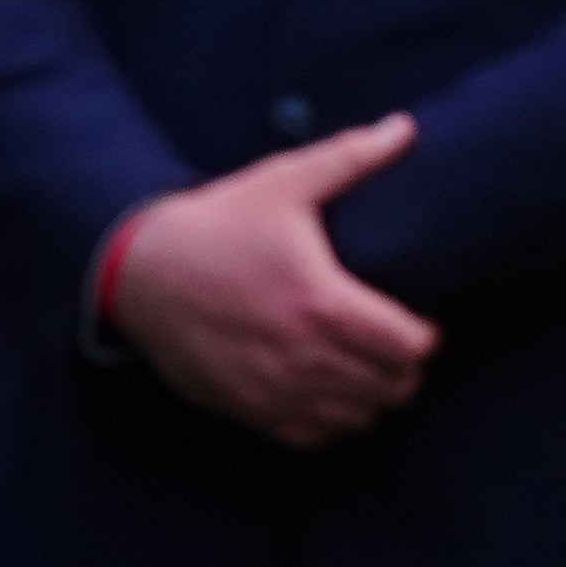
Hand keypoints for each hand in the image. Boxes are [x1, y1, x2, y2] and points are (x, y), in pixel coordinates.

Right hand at [103, 115, 435, 446]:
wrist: (140, 273)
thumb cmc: (217, 225)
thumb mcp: (282, 182)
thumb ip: (350, 158)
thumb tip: (406, 128)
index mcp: (319, 300)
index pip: (406, 346)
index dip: (425, 338)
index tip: (419, 322)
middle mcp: (301, 354)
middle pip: (389, 388)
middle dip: (405, 370)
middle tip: (398, 348)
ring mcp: (273, 389)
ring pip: (356, 418)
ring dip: (374, 399)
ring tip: (370, 373)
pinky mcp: (248, 410)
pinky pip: (314, 438)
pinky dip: (336, 424)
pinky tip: (333, 397)